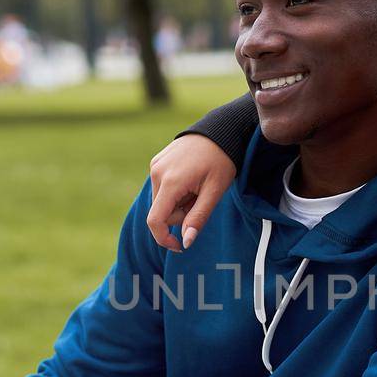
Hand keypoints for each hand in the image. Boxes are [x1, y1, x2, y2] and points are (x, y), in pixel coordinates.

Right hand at [147, 134, 236, 251]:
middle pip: (161, 211)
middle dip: (180, 214)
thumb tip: (186, 242)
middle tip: (201, 200)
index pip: (155, 220)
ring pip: (161, 201)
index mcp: (171, 181)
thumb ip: (199, 217)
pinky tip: (190, 179)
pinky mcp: (156, 162)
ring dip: (178, 202)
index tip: (179, 246)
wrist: (219, 131)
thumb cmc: (221, 160)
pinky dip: (175, 191)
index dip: (164, 238)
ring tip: (197, 187)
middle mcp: (157, 172)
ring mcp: (155, 165)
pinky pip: (161, 187)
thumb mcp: (215, 191)